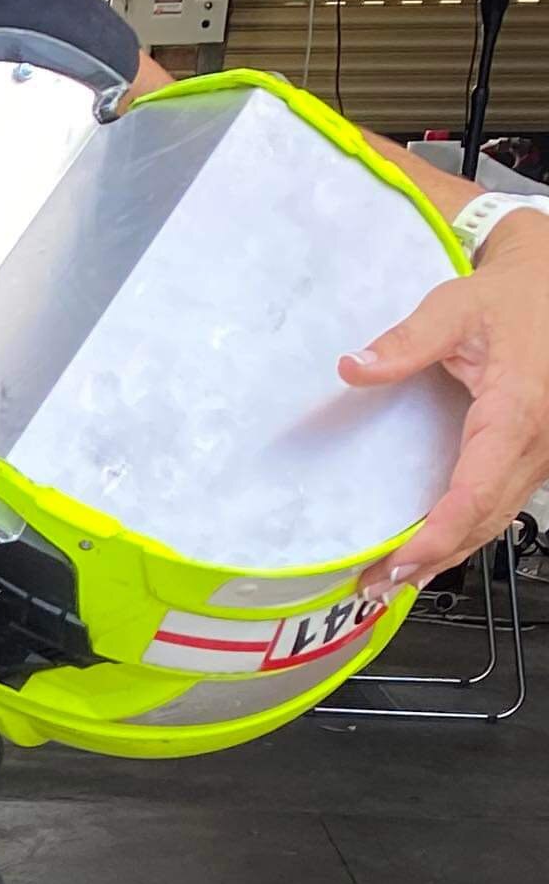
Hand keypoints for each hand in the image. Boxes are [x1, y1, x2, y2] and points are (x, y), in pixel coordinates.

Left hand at [348, 206, 548, 585]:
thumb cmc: (509, 297)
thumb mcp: (455, 308)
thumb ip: (405, 342)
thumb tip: (354, 366)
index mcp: (519, 411)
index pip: (475, 493)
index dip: (434, 536)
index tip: (396, 562)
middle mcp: (538, 442)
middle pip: (483, 520)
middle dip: (429, 559)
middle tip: (375, 586)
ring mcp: (542, 454)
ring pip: (496, 521)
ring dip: (446, 555)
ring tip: (393, 582)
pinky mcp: (535, 456)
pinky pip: (503, 506)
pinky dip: (467, 533)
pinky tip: (433, 552)